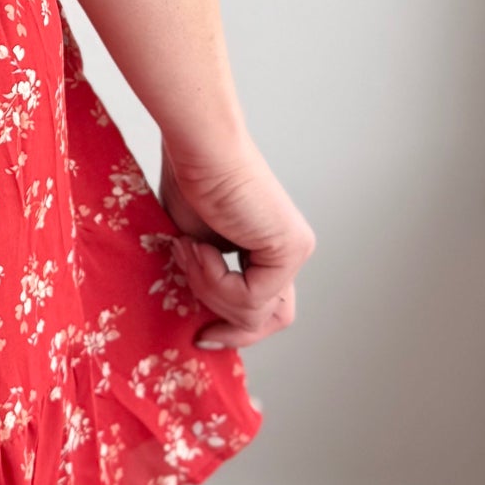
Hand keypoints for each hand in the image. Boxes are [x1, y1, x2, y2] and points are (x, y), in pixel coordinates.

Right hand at [157, 144, 313, 351]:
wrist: (198, 149)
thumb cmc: (190, 182)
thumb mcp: (195, 249)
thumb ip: (207, 281)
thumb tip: (201, 325)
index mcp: (269, 250)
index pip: (266, 307)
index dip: (233, 327)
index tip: (200, 335)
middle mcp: (290, 251)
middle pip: (275, 319)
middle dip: (233, 329)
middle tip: (202, 333)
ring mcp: (295, 250)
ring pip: (255, 311)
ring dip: (208, 289)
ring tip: (189, 250)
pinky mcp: (291, 248)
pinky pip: (251, 297)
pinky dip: (215, 280)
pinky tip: (201, 246)